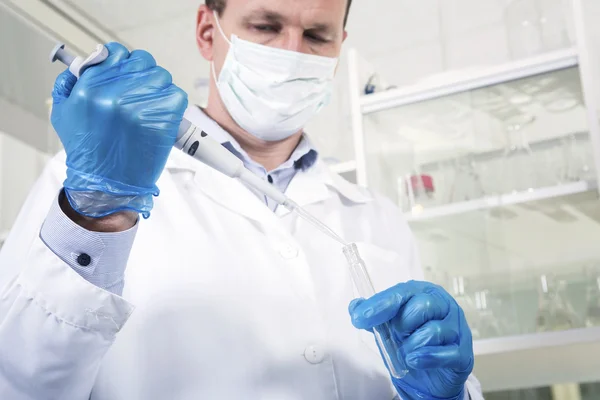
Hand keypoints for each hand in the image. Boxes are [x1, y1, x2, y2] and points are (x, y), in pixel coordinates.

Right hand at [51, 42, 187, 217]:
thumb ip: (70, 83)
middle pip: (142, 61)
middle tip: (140, 89)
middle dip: (142, 73)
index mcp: (89, 88)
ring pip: (161, 76)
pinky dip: (172, 102)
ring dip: (158, 87)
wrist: (106, 184)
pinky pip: (176, 95)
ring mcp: (141, 107)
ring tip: (150, 105)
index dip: (122, 60)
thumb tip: (89, 61)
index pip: (115, 52)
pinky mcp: (163, 120)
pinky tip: (162, 114)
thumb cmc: (88, 151)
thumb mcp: (64, 113)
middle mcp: (115, 94)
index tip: (125, 71)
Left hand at [349, 281, 473, 399]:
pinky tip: (415, 361)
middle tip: (397, 335)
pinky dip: (426, 358)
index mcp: (424, 293)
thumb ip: (374, 316)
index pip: (402, 292)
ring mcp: (458, 330)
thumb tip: (356, 306)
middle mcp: (444, 307)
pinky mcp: (463, 354)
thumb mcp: (388, 328)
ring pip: (433, 331)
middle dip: (402, 323)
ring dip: (412, 346)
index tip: (361, 317)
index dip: (381, 304)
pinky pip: (446, 354)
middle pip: (423, 305)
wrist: (430, 377)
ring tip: (406, 353)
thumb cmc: (412, 343)